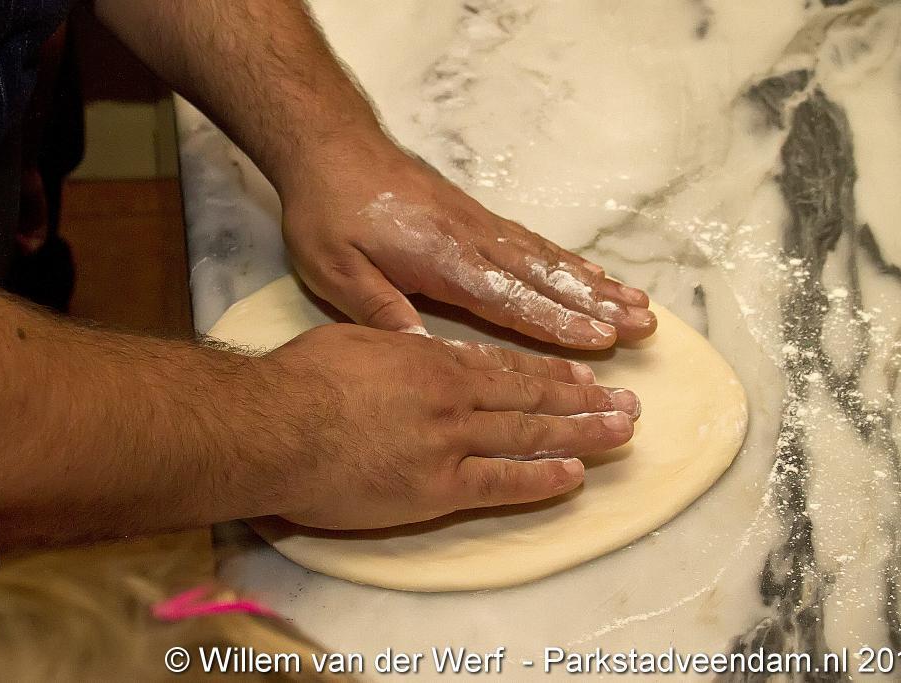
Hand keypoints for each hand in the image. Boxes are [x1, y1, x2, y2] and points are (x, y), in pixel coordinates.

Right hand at [248, 324, 638, 528]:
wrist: (273, 427)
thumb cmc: (300, 380)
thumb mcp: (352, 339)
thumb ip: (392, 341)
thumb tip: (413, 339)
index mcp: (431, 359)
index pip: (504, 366)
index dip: (549, 372)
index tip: (584, 374)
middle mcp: (453, 396)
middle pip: (531, 398)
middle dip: (584, 401)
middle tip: (628, 406)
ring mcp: (450, 442)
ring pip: (529, 436)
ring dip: (581, 434)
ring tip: (621, 434)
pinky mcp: (437, 487)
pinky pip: (501, 483)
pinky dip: (541, 480)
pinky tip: (574, 478)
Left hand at [281, 142, 655, 349]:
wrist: (330, 144)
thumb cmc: (329, 209)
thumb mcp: (335, 269)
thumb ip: (380, 311)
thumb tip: (423, 357)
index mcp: (443, 261)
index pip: (511, 299)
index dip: (558, 324)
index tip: (602, 341)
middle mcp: (473, 242)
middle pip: (545, 278)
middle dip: (596, 305)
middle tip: (644, 324)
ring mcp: (479, 226)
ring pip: (547, 259)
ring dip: (594, 283)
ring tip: (637, 302)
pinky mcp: (475, 216)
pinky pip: (531, 241)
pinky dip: (566, 259)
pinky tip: (588, 271)